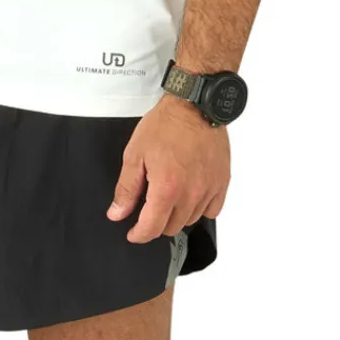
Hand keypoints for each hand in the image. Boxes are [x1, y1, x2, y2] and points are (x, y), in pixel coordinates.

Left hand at [106, 94, 229, 241]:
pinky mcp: (222, 182)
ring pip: (191, 220)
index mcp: (167, 188)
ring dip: (177, 214)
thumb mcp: (135, 153)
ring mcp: (209, 189)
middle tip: (149, 206)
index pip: (152, 228)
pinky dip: (200, 207)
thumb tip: (117, 213)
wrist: (195, 105)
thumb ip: (126, 188)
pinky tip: (190, 193)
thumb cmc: (166, 124)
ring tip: (170, 193)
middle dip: (156, 222)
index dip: (139, 235)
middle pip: (171, 227)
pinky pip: (212, 210)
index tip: (133, 233)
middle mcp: (190, 193)